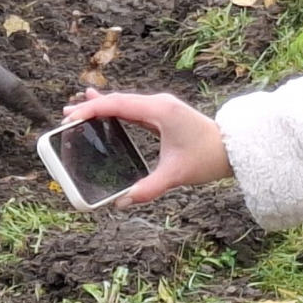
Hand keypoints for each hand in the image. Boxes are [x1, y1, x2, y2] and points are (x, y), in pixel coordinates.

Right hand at [61, 88, 231, 204]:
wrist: (235, 148)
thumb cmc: (208, 157)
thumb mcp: (177, 175)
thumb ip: (149, 188)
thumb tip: (123, 202)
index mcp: (159, 111)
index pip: (118, 104)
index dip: (93, 109)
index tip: (72, 117)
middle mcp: (158, 104)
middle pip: (117, 100)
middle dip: (91, 107)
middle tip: (67, 116)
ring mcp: (161, 107)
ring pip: (124, 102)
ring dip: (102, 107)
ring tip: (78, 112)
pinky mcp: (163, 114)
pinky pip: (133, 108)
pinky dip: (115, 110)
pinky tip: (104, 111)